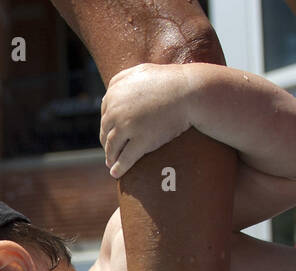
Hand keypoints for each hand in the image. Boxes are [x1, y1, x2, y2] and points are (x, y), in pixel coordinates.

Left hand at [100, 63, 194, 178]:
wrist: (190, 92)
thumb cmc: (170, 81)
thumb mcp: (141, 71)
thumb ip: (124, 79)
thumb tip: (111, 91)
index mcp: (115, 92)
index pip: (105, 113)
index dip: (107, 126)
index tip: (109, 135)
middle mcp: (116, 109)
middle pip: (106, 131)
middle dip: (107, 143)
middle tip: (110, 153)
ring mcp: (127, 126)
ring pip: (112, 146)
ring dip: (111, 157)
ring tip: (111, 164)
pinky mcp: (141, 140)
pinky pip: (126, 158)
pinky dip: (119, 168)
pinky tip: (116, 174)